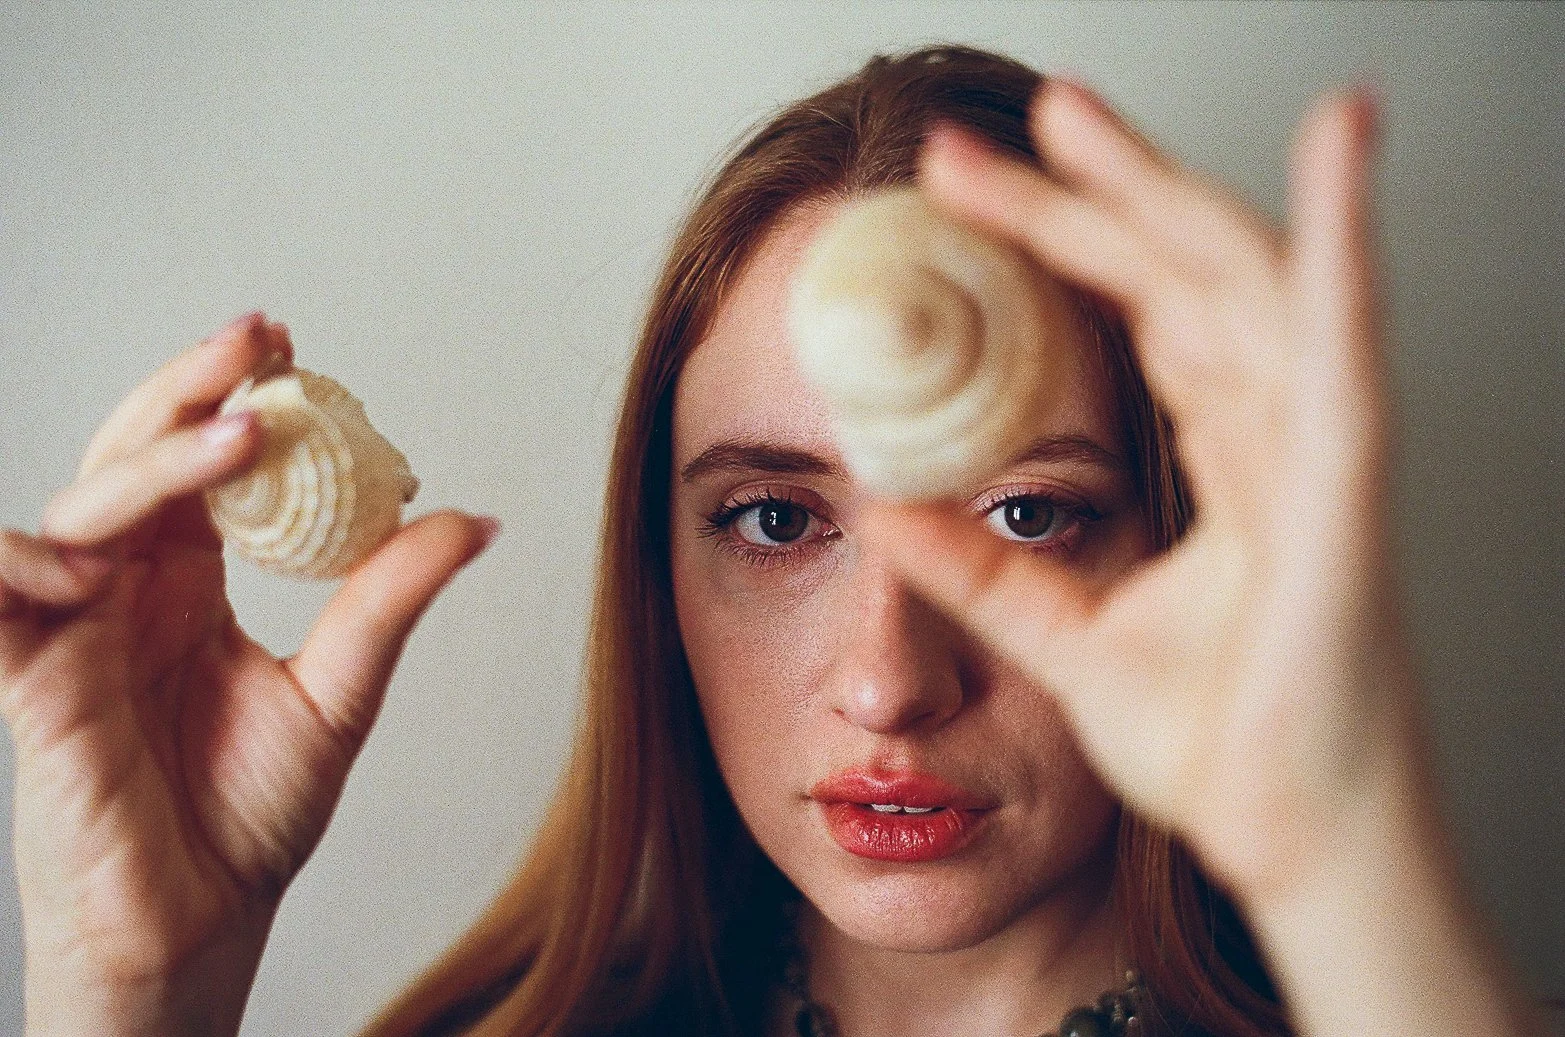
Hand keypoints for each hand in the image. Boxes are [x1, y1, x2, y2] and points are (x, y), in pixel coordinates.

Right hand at [0, 313, 494, 1033]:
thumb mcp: (342, 692)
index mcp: (190, 582)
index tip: (291, 346)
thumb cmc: (250, 814)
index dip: (236, 398)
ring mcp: (74, 630)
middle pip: (138, 459)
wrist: (204, 919)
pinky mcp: (32, 684)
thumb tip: (477, 522)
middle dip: (189, 391)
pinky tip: (86, 556)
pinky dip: (19, 564)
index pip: (203, 465)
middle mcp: (126, 590)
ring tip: (231, 435)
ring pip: (79, 510)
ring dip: (145, 464)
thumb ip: (389, 601)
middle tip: (257, 340)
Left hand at [863, 80, 1420, 899]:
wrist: (1294, 844)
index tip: (955, 197)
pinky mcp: (1347, 500)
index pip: (1133, 313)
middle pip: (1176, 272)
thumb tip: (883, 518)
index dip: (1052, 243)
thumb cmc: (1221, 747)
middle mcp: (1277, 434)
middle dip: (1077, 195)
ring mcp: (1318, 457)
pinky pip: (1345, 350)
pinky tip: (1336, 146)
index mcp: (1224, 459)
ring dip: (1158, 187)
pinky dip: (1344, 244)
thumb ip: (985, 577)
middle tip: (968, 143)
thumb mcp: (1069, 645)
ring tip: (1072, 111)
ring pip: (1243, 279)